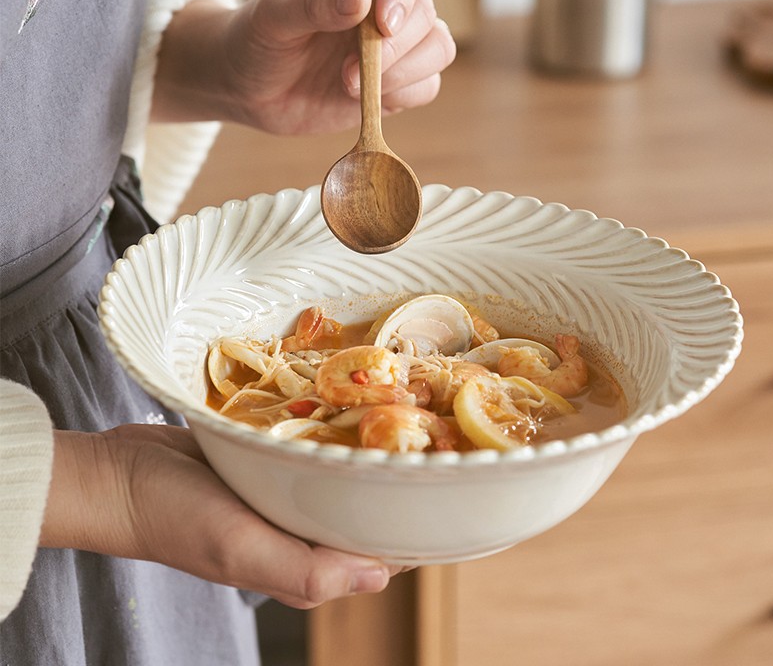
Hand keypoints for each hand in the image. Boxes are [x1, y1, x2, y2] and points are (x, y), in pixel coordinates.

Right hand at [42, 425, 398, 608]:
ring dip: (371, 453)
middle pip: (369, 511)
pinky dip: (337, 434)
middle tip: (432, 430)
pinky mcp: (271, 466)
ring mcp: (286, 498)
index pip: (381, 553)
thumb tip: (380, 575)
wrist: (120, 475)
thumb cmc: (175, 517)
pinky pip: (316, 453)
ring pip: (345, 479)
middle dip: (400, 481)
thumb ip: (305, 571)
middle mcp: (302, 534)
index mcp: (305, 567)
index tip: (445, 479)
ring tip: (403, 409)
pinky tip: (354, 404)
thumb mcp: (239, 549)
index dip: (416, 524)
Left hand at [152, 0, 455, 133]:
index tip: (381, 23)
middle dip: (395, 47)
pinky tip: (365, 100)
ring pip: (437, 48)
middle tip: (349, 73)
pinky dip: (404, 95)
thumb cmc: (256, 39)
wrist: (249, 89)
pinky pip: (427, 85)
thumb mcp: (273, 18)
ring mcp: (396, 41)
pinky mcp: (398, 80)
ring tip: (349, 86)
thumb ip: (314, 5)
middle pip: (425, 10)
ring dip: (403, 73)